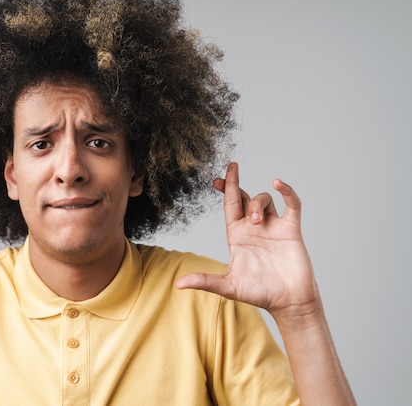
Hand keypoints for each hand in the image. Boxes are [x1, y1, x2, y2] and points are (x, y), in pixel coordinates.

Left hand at [177, 162, 318, 317]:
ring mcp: (273, 227)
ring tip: (254, 221)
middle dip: (236, 184)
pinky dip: (287, 192)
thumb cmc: (259, 293)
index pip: (229, 206)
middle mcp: (254, 228)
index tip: (216, 178)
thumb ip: (204, 281)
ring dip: (257, 204)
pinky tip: (278, 184)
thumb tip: (179, 284)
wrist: (288, 303)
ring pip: (264, 200)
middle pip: (244, 197)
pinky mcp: (291, 230)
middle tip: (231, 169)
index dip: (224, 189)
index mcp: (237, 236)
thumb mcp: (228, 286)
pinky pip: (292, 205)